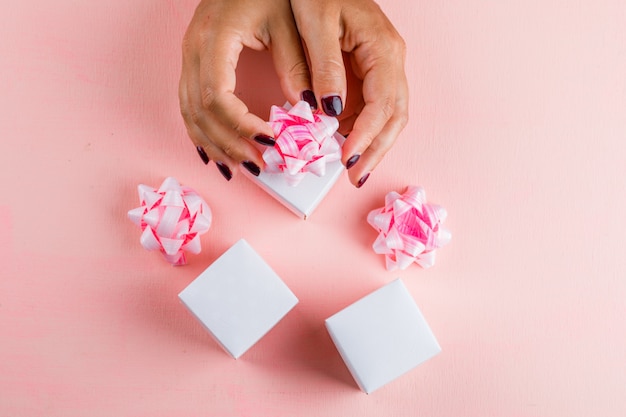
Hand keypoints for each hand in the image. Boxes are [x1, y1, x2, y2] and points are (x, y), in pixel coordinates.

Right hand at [179, 0, 310, 180]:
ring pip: (190, 114)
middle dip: (230, 144)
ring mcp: (188, 58)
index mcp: (215, 39)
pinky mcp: (191, 64)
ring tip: (242, 168)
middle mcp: (193, 51)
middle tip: (260, 166)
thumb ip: (297, 64)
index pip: (217, 97)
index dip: (241, 126)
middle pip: (200, 112)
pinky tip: (218, 152)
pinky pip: (188, 107)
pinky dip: (203, 134)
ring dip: (215, 145)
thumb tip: (309, 109)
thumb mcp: (288, 22)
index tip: (270, 141)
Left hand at [290, 0, 408, 186]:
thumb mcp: (315, 23)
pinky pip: (373, 107)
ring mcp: (383, 66)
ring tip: (351, 168)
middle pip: (395, 116)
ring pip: (388, 115)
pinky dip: (361, 129)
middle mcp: (391, 60)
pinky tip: (344, 143)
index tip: (346, 159)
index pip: (382, 104)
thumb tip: (330, 111)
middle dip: (376, 150)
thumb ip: (325, 66)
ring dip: (372, 144)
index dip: (366, 136)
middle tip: (354, 177)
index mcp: (383, 48)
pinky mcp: (371, 71)